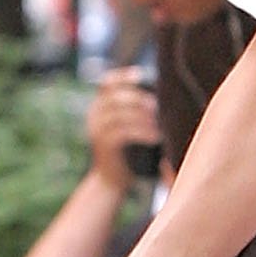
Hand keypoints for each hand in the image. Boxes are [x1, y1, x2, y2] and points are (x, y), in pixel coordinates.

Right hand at [84, 68, 159, 190]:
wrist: (109, 180)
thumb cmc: (126, 150)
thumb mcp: (126, 126)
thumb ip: (134, 110)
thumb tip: (159, 95)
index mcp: (99, 106)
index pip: (107, 83)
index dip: (123, 76)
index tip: (141, 76)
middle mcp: (94, 115)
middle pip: (116, 97)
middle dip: (139, 98)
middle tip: (158, 105)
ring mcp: (97, 130)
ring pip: (121, 115)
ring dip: (143, 116)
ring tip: (161, 121)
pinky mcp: (104, 145)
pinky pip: (124, 133)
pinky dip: (142, 132)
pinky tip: (157, 136)